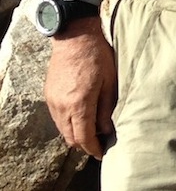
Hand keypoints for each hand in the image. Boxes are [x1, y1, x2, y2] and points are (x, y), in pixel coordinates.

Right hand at [44, 16, 116, 158]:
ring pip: (62, 129)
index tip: (102, 154)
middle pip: (71, 137)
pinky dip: (68, 123)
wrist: (75, 37)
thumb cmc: (98, 56)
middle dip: (85, 145)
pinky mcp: (49, 95)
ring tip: (92, 132)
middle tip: (99, 144)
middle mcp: (62, 106)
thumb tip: (107, 130)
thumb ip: (107, 108)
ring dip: (75, 134)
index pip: (84, 137)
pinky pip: (57, 118)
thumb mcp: (110, 82)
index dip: (93, 148)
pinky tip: (81, 118)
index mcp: (79, 104)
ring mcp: (53, 101)